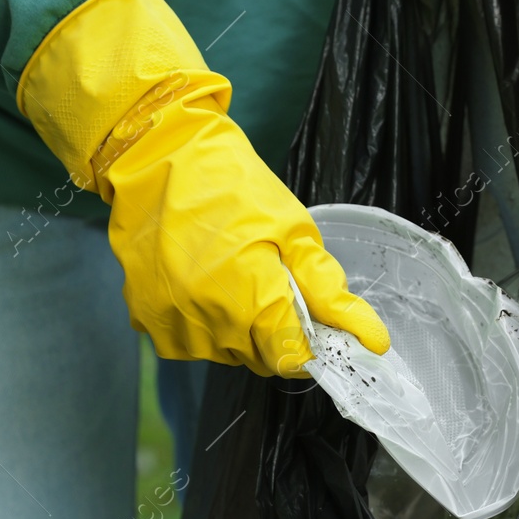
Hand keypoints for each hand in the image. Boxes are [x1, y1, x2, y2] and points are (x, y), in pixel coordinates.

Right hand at [18, 0, 388, 375]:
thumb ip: (329, 292)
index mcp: (252, 304)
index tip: (315, 322)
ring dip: (238, 328)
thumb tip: (374, 339)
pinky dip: (203, 321)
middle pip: (260, 358)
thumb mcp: (294, 230)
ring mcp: (172, 324)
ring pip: (225, 352)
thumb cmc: (233, 187)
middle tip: (272, 279)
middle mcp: (210, 325)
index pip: (293, 361)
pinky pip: (188, 340)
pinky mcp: (144, 318)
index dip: (311, 346)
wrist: (158, 157)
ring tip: (233, 273)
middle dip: (276, 330)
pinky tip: (203, 280)